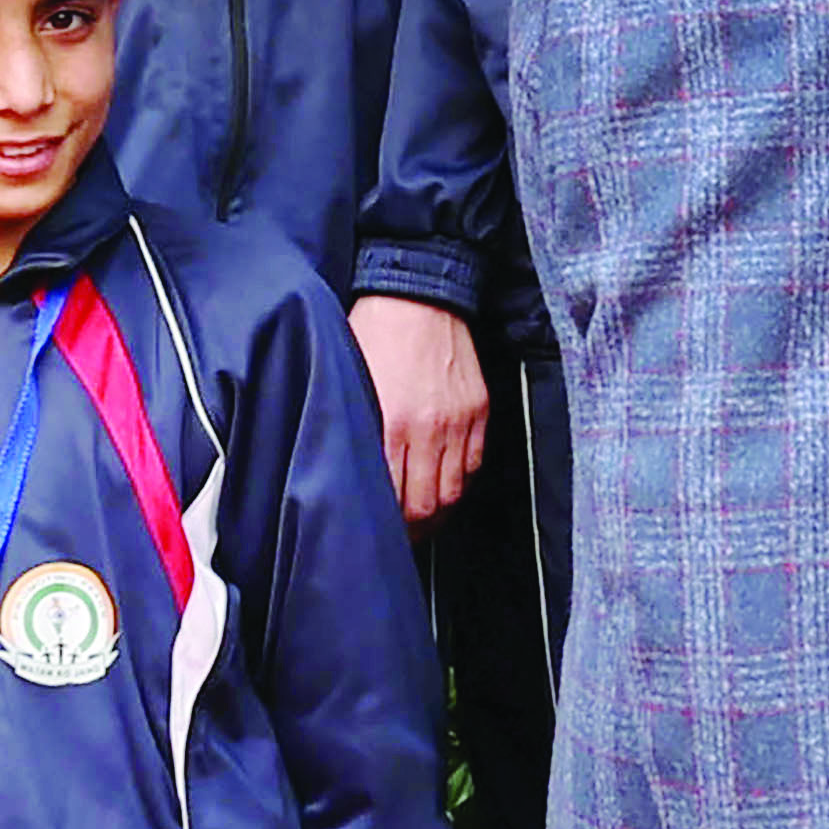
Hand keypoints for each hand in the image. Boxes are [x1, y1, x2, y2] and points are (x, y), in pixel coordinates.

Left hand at [349, 292, 489, 522]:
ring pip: (453, 492)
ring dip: (437, 509)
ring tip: (423, 514)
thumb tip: (354, 477)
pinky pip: (474, 464)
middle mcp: (426, 429)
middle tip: (399, 534)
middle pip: (426, 506)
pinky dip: (459, 480)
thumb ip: (356, 432)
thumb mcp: (349, 383)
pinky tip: (443, 481)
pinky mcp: (478, 411)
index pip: (391, 499)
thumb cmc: (374, 333)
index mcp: (388, 423)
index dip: (385, 524)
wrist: (418, 294)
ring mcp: (457, 422)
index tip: (377, 530)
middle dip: (412, 528)